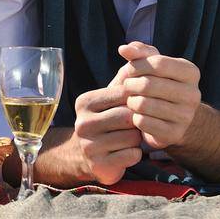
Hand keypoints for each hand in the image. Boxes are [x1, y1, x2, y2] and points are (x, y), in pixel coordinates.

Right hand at [70, 64, 144, 184]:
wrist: (90, 157)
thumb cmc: (107, 120)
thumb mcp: (111, 98)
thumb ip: (125, 77)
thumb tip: (137, 52)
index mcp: (84, 102)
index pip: (123, 95)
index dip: (136, 101)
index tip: (136, 106)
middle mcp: (82, 123)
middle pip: (128, 117)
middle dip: (137, 121)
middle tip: (134, 125)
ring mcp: (89, 147)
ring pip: (131, 137)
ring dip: (137, 138)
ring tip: (129, 138)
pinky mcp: (99, 166)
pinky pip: (132, 155)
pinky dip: (135, 153)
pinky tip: (126, 151)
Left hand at [117, 41, 202, 150]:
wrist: (172, 119)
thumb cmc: (158, 84)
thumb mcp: (152, 64)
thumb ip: (139, 52)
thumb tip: (124, 49)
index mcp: (191, 72)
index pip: (158, 63)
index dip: (137, 66)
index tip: (129, 70)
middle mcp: (193, 94)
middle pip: (148, 84)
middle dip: (130, 84)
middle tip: (126, 87)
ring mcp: (186, 116)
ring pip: (143, 104)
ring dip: (130, 102)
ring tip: (131, 101)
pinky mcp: (175, 134)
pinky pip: (143, 122)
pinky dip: (134, 118)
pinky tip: (137, 116)